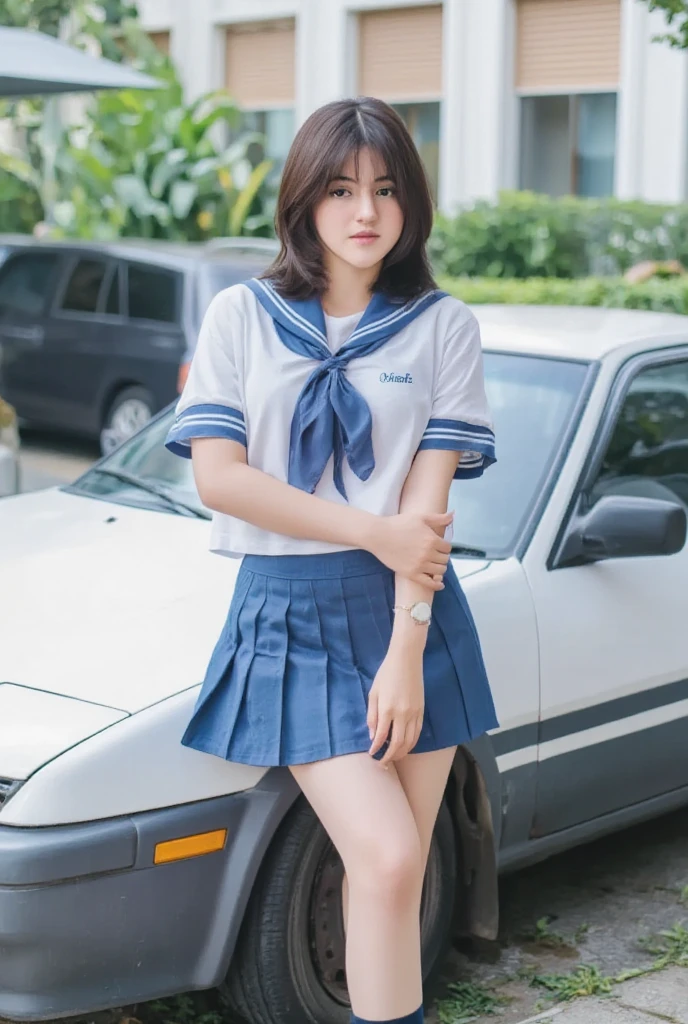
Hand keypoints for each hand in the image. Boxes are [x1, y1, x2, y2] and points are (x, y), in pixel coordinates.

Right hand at [366, 512, 452, 589]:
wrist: (379, 535)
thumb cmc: (398, 524)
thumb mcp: (420, 517)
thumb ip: (439, 518)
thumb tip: (453, 514)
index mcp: (432, 540)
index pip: (448, 548)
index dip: (444, 547)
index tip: (438, 546)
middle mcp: (428, 554)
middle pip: (445, 560)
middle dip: (442, 557)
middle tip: (435, 555)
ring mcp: (420, 565)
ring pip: (440, 571)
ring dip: (440, 568)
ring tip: (434, 564)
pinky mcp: (411, 574)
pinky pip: (429, 583)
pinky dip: (437, 585)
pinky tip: (440, 584)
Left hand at [367, 646, 424, 765]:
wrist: (406, 660)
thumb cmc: (386, 674)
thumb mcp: (373, 693)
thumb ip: (372, 715)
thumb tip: (373, 736)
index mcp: (387, 708)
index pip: (382, 736)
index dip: (376, 748)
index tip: (371, 754)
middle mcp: (402, 713)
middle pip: (398, 743)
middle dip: (390, 756)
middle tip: (382, 763)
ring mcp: (414, 713)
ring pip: (410, 741)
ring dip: (402, 753)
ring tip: (393, 758)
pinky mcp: (422, 711)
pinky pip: (418, 732)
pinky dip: (412, 743)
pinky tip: (405, 746)